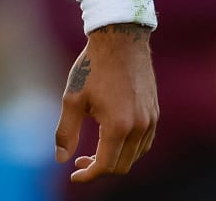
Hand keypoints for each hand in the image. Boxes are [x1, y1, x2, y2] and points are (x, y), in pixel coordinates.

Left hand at [54, 23, 158, 182]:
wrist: (120, 39)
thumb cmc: (92, 67)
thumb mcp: (73, 99)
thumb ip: (66, 132)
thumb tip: (61, 160)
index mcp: (118, 126)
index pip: (105, 166)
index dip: (88, 175)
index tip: (74, 174)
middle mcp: (139, 127)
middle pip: (122, 166)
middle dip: (100, 169)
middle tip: (80, 161)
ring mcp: (150, 120)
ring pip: (135, 156)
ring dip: (116, 160)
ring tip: (95, 151)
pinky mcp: (154, 112)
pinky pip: (144, 142)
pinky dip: (129, 149)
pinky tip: (113, 140)